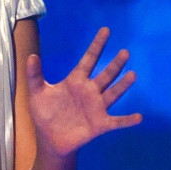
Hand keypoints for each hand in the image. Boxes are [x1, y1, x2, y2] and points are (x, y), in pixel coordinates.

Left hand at [25, 27, 141, 157]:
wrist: (50, 139)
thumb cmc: (45, 114)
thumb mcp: (37, 93)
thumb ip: (35, 75)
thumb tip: (31, 56)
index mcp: (76, 81)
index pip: (89, 59)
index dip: (97, 45)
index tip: (106, 30)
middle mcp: (90, 91)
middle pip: (105, 74)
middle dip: (115, 64)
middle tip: (125, 52)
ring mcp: (97, 107)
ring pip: (113, 94)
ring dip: (123, 86)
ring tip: (132, 75)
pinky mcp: (100, 124)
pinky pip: (117, 121)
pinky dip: (127, 120)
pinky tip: (139, 117)